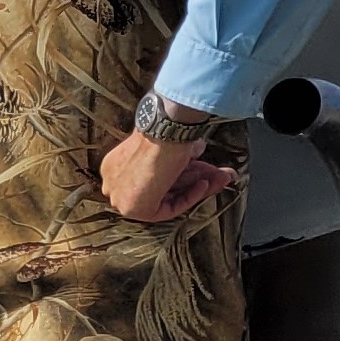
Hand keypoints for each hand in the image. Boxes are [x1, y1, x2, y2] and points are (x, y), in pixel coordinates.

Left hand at [101, 128, 232, 223]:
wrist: (164, 131)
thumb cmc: (164, 131)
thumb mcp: (172, 145)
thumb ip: (180, 155)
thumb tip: (195, 151)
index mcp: (117, 164)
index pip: (153, 176)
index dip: (184, 173)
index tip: (204, 168)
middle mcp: (116, 181)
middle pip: (164, 186)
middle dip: (196, 179)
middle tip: (220, 175)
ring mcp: (122, 197)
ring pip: (168, 196)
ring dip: (200, 186)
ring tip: (223, 177)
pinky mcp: (134, 209)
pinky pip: (167, 209)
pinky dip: (190, 197)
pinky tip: (206, 184)